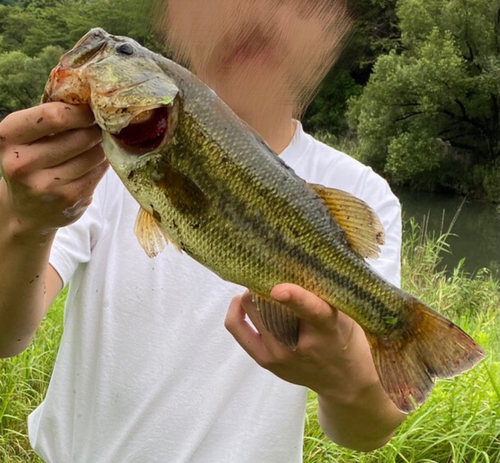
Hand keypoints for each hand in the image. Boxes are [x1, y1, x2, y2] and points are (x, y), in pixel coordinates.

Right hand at [0, 103, 107, 236]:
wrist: (27, 210)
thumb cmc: (31, 162)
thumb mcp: (26, 137)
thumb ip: (50, 118)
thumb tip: (92, 99)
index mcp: (9, 137)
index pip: (55, 115)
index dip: (81, 111)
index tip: (91, 108)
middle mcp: (23, 163)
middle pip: (80, 135)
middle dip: (96, 128)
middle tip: (102, 125)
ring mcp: (47, 184)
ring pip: (94, 154)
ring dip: (102, 145)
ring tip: (99, 142)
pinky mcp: (70, 198)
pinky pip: (99, 171)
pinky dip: (103, 163)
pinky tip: (97, 160)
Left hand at [226, 283, 404, 449]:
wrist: (343, 381)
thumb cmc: (343, 338)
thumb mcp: (343, 315)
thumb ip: (320, 295)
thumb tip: (292, 265)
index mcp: (327, 329)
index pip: (312, 311)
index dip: (294, 297)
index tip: (278, 289)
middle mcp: (299, 346)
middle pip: (268, 306)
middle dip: (264, 285)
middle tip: (268, 276)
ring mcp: (278, 356)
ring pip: (250, 312)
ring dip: (252, 296)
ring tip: (260, 289)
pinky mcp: (264, 361)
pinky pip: (237, 328)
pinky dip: (237, 310)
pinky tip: (243, 301)